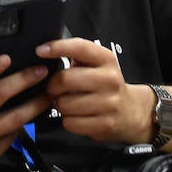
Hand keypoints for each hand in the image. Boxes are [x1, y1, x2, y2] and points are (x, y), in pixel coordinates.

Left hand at [39, 38, 153, 143]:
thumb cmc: (105, 85)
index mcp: (106, 59)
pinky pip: (70, 123)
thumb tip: (45, 51)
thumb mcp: (97, 64)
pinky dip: (68, 120)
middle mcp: (110, 79)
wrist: (131, 111)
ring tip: (68, 102)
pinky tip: (75, 115)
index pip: (79, 47)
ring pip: (65, 104)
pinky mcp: (105, 124)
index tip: (40, 50)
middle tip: (54, 88)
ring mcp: (109, 103)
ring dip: (60, 105)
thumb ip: (76, 55)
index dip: (57, 47)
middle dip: (52, 86)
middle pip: (65, 79)